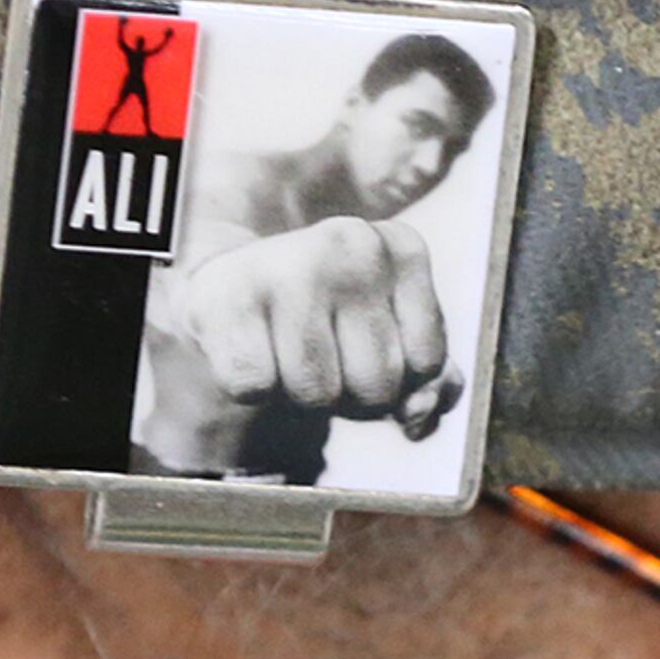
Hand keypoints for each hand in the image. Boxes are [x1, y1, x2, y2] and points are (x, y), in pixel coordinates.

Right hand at [150, 215, 459, 432]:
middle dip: (350, 394)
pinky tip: (250, 347)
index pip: (426, 364)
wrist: (228, 283)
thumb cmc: (325, 319)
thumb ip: (432, 384)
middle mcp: (353, 243)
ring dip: (300, 394)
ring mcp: (289, 265)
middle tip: (320, 352)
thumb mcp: (393, 338)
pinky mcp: (228, 295)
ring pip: (317, 395)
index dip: (396, 378)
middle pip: (377, 386)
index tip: (362, 344)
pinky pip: (256, 389)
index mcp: (404, 249)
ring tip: (285, 349)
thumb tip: (418, 415)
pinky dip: (252, 387)